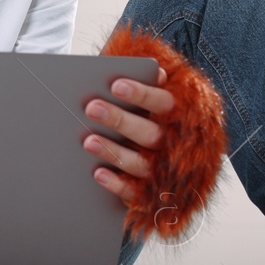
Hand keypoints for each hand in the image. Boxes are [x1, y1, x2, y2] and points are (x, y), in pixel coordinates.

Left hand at [81, 67, 175, 200]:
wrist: (176, 162)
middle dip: (120, 120)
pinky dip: (117, 184)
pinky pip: (135, 192)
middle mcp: (173, 145)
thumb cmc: (150, 118)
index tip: (116, 85)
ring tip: (88, 141)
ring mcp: (163, 171)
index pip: (163, 103)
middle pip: (149, 133)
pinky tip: (98, 173)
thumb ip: (151, 85)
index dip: (142, 94)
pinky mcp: (150, 193)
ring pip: (141, 164)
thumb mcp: (154, 99)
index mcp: (177, 116)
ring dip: (113, 152)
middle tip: (91, 108)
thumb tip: (155, 70)